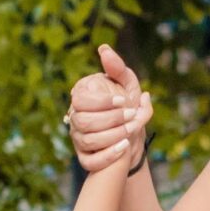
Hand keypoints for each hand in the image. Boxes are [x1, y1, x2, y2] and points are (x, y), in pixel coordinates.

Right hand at [66, 46, 152, 173]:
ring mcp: (78, 139)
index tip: (123, 100)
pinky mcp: (86, 158)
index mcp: (81, 99)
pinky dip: (108, 155)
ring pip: (87, 140)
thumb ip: (117, 68)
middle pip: (83, 121)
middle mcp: (76, 118)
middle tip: (131, 115)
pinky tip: (124, 147)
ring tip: (131, 130)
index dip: (102, 102)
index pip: (81, 100)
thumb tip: (103, 49)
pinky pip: (91, 161)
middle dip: (110, 119)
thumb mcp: (127, 85)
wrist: (133, 136)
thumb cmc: (128, 105)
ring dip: (112, 135)